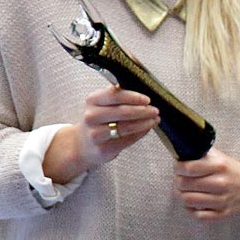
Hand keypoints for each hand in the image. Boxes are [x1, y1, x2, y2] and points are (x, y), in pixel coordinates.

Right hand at [43, 85, 158, 183]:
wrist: (83, 144)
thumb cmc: (99, 120)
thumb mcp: (103, 104)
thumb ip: (119, 96)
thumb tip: (143, 90)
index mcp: (92, 100)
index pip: (114, 95)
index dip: (133, 97)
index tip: (147, 100)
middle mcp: (91, 116)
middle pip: (122, 112)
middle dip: (143, 111)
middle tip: (155, 110)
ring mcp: (95, 134)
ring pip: (126, 127)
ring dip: (145, 123)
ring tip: (155, 120)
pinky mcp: (103, 149)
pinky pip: (127, 140)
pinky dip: (140, 133)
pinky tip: (147, 129)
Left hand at [175, 149, 239, 222]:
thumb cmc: (234, 172)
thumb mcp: (221, 158)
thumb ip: (202, 153)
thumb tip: (181, 151)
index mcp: (220, 166)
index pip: (188, 168)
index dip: (177, 168)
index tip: (178, 167)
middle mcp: (222, 183)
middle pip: (184, 184)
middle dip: (178, 181)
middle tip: (180, 179)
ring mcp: (223, 201)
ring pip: (187, 200)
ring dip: (181, 196)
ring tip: (184, 191)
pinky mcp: (224, 214)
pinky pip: (198, 216)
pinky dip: (191, 210)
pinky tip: (193, 204)